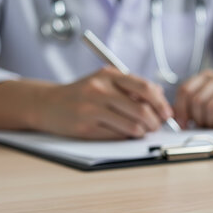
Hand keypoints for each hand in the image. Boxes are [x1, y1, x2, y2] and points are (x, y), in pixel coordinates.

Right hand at [35, 67, 172, 138]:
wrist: (47, 104)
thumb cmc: (82, 94)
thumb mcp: (105, 81)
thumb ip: (131, 86)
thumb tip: (160, 96)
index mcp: (108, 75)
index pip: (145, 88)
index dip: (161, 103)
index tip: (166, 113)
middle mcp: (100, 90)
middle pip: (141, 110)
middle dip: (154, 122)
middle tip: (155, 126)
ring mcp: (91, 108)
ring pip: (132, 126)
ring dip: (142, 132)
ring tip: (140, 131)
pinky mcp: (85, 127)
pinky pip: (117, 136)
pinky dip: (125, 137)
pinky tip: (122, 133)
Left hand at [173, 69, 212, 128]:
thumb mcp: (208, 103)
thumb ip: (190, 107)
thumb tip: (171, 116)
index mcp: (206, 76)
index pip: (186, 90)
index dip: (181, 110)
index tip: (182, 124)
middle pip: (198, 100)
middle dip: (198, 118)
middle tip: (203, 126)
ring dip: (211, 122)